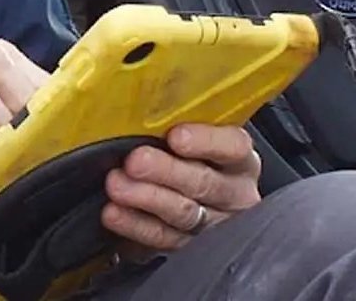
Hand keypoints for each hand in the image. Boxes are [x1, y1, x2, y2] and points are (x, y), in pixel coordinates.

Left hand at [101, 123, 263, 253]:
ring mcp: (215, 224)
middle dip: (166, 171)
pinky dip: (136, 225)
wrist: (200, 203)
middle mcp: (234, 193)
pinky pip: (163, 239)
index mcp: (240, 160)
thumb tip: (144, 107)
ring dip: (147, 198)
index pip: (233, 146)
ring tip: (117, 186)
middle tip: (136, 161)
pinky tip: (115, 213)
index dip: (206, 142)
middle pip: (204, 183)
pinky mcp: (190, 248)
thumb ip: (181, 126)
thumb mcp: (197, 138)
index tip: (175, 136)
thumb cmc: (193, 159)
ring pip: (183, 213)